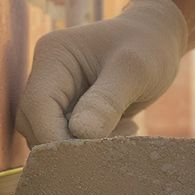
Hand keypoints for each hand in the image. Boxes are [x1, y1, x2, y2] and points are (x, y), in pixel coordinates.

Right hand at [16, 0, 187, 144]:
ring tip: (126, 130)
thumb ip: (106, 101)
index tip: (90, 154)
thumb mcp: (134, 71)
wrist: (158, 40)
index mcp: (53, 55)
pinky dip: (93, 144)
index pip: (37, 106)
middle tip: (117, 141)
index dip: (55, 137)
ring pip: (49, 136)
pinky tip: (125, 128)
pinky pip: (67, 138)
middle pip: (36, 126)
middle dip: (70, 144)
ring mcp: (55, 94)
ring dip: (83, 146)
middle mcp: (46, 75)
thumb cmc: (148, 46)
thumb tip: (81, 134)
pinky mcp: (68, 110)